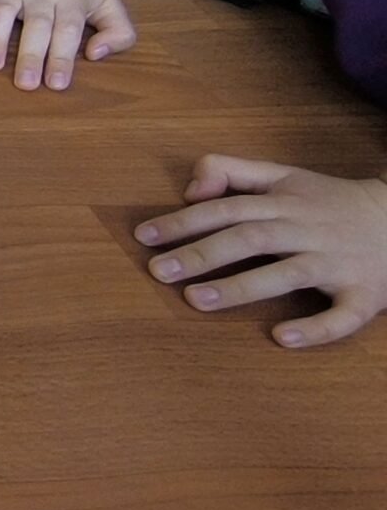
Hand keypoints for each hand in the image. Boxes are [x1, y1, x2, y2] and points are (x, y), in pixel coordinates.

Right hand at [0, 0, 136, 89]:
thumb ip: (118, 34)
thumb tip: (94, 55)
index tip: (56, 84)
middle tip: (25, 83)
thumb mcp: (113, 7)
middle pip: (36, 25)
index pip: (67, 32)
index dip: (62, 58)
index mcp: (72, 1)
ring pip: (2, 12)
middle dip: (30, 55)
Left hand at [138, 157, 386, 347]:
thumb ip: (233, 171)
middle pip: (250, 238)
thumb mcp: (285, 175)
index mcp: (286, 202)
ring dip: (241, 288)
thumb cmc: (331, 201)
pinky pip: (343, 315)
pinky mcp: (365, 294)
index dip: (185, 221)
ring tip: (194, 300)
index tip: (145, 237)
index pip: (227, 208)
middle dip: (202, 253)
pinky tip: (282, 337)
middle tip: (157, 271)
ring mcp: (338, 263)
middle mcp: (309, 230)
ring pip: (288, 274)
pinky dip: (316, 328)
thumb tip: (190, 189)